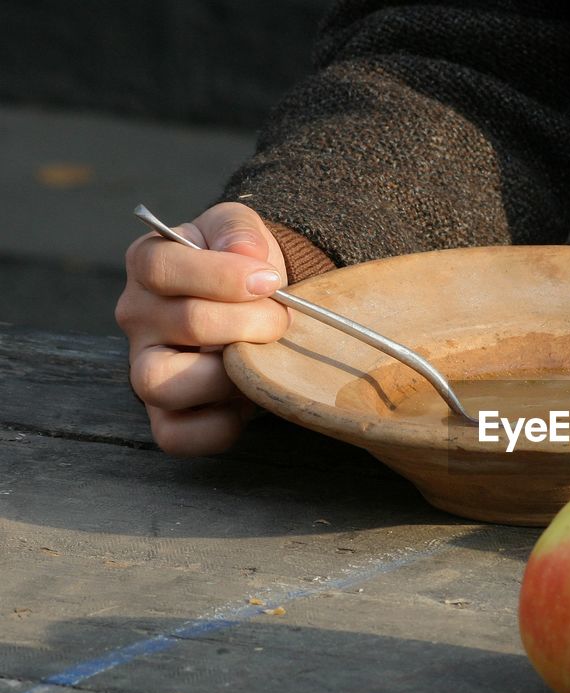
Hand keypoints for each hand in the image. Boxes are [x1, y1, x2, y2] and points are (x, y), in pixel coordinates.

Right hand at [116, 202, 289, 455]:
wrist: (258, 306)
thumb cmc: (244, 265)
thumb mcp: (241, 231)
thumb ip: (239, 231)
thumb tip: (248, 254)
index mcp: (148, 265)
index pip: (162, 267)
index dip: (225, 275)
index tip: (270, 280)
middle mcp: (137, 318)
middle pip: (185, 323)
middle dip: (250, 323)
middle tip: (282, 322)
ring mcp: (144, 368)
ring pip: (162, 384)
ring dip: (230, 375)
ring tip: (261, 361)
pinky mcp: (165, 416)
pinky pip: (177, 435)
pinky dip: (220, 425)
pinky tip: (248, 397)